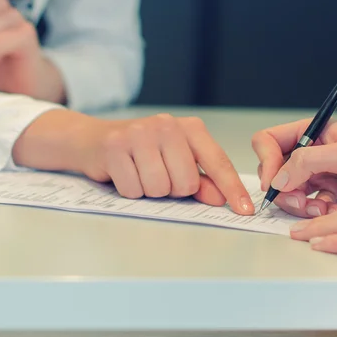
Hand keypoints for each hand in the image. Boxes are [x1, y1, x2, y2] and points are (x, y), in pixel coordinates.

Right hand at [12, 111, 254, 214]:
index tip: (244, 211)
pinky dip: (129, 190)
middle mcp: (167, 126)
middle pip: (186, 183)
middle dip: (172, 190)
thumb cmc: (139, 153)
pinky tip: (123, 173)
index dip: (231, 189)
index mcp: (189, 128)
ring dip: (149, 191)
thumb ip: (200, 180)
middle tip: (157, 175)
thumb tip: (221, 198)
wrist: (91, 139)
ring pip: (160, 189)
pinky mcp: (115, 146)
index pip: (217, 162)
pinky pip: (133, 190)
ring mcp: (140, 134)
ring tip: (139, 173)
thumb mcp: (173, 161)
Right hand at [252, 120, 336, 216]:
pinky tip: (333, 212)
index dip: (268, 160)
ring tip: (321, 208)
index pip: (271, 141)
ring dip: (300, 204)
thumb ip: (308, 161)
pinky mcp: (331, 198)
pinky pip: (308, 209)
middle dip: (284, 188)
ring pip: (290, 194)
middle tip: (299, 200)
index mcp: (316, 133)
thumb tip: (278, 177)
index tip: (272, 181)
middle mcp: (315, 154)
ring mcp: (322, 177)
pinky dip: (317, 214)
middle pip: (276, 172)